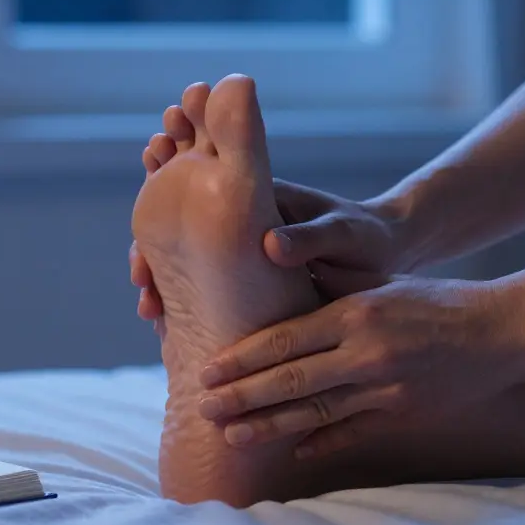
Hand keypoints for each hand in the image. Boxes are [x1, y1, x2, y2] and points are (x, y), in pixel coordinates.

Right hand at [131, 179, 410, 320]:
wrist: (384, 261)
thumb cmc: (367, 238)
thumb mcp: (344, 233)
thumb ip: (310, 237)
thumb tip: (271, 245)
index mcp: (257, 198)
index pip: (198, 196)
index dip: (167, 211)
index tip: (158, 238)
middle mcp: (236, 223)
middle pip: (176, 229)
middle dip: (148, 250)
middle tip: (140, 280)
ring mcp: (234, 254)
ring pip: (181, 263)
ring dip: (159, 281)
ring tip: (150, 311)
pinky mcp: (240, 282)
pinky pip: (199, 290)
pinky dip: (179, 305)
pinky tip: (167, 328)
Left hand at [194, 277, 524, 457]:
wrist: (501, 330)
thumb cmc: (433, 300)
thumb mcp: (379, 285)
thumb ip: (330, 296)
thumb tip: (275, 293)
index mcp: (354, 314)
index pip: (283, 339)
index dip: (241, 360)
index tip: (207, 371)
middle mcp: (365, 353)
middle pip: (289, 380)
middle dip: (241, 397)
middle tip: (204, 408)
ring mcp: (385, 388)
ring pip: (314, 413)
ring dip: (268, 426)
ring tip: (233, 435)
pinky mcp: (403, 413)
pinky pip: (352, 432)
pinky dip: (320, 442)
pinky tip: (294, 452)